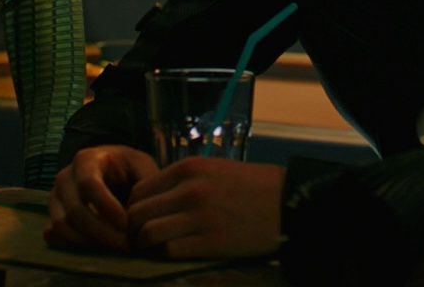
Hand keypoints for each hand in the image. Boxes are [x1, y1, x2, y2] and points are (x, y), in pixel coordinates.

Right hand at [45, 145, 157, 251]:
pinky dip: (72, 245)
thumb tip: (141, 210)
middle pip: (75, 210)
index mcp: (86, 159)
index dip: (108, 208)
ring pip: (61, 225)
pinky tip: (97, 247)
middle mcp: (64, 177)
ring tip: (114, 246)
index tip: (129, 225)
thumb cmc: (128, 169)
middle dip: (102, 232)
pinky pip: (52, 235)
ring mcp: (55, 197)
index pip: (89, 185)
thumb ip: (148, 181)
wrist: (111, 171)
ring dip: (88, 241)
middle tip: (127, 244)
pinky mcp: (51, 215)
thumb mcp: (142, 166)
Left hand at [124, 158, 285, 259]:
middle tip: (142, 237)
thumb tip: (155, 200)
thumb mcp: (215, 169)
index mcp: (189, 168)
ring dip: (147, 244)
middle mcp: (189, 190)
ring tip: (155, 248)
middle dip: (134, 228)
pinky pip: (170, 251)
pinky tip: (175, 252)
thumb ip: (184, 181)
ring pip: (148, 233)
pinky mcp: (211, 242)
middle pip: (138, 212)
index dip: (134, 207)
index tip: (141, 218)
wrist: (289, 203)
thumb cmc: (254, 186)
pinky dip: (166, 254)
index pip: (140, 190)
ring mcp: (199, 217)